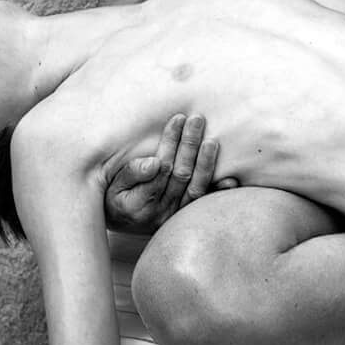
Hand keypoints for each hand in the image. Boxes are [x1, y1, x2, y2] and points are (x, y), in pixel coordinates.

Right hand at [102, 113, 234, 231]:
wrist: (119, 225)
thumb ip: (132, 174)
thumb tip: (154, 163)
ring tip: (212, 140)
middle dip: (189, 144)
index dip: (170, 143)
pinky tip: (231, 180)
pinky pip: (203, 205)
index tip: (177, 119)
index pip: (161, 169)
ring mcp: (175, 217)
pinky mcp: (185, 217)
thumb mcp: (113, 186)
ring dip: (206, 163)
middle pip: (180, 174)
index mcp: (138, 204)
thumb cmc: (114, 198)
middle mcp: (160, 212)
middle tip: (197, 119)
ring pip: (196, 188)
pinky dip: (218, 192)